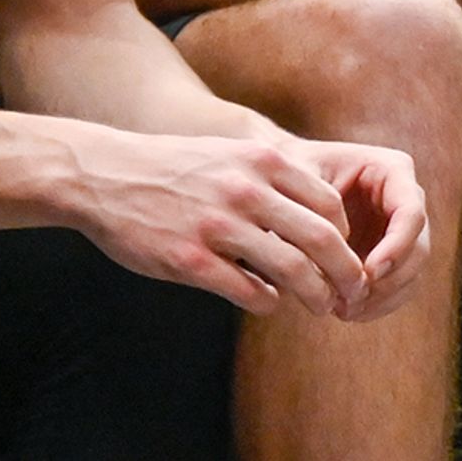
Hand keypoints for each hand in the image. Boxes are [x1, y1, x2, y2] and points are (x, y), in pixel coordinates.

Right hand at [60, 125, 411, 318]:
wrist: (107, 176)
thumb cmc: (177, 169)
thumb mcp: (233, 155)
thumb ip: (274, 179)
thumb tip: (318, 213)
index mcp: (264, 163)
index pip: (330, 204)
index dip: (346, 235)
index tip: (348, 254)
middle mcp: (247, 192)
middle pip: (320, 238)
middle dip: (345, 270)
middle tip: (354, 290)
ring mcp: (218, 227)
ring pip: (289, 268)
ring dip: (314, 294)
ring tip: (323, 306)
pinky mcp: (189, 260)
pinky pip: (245, 289)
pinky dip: (268, 302)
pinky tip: (272, 305)